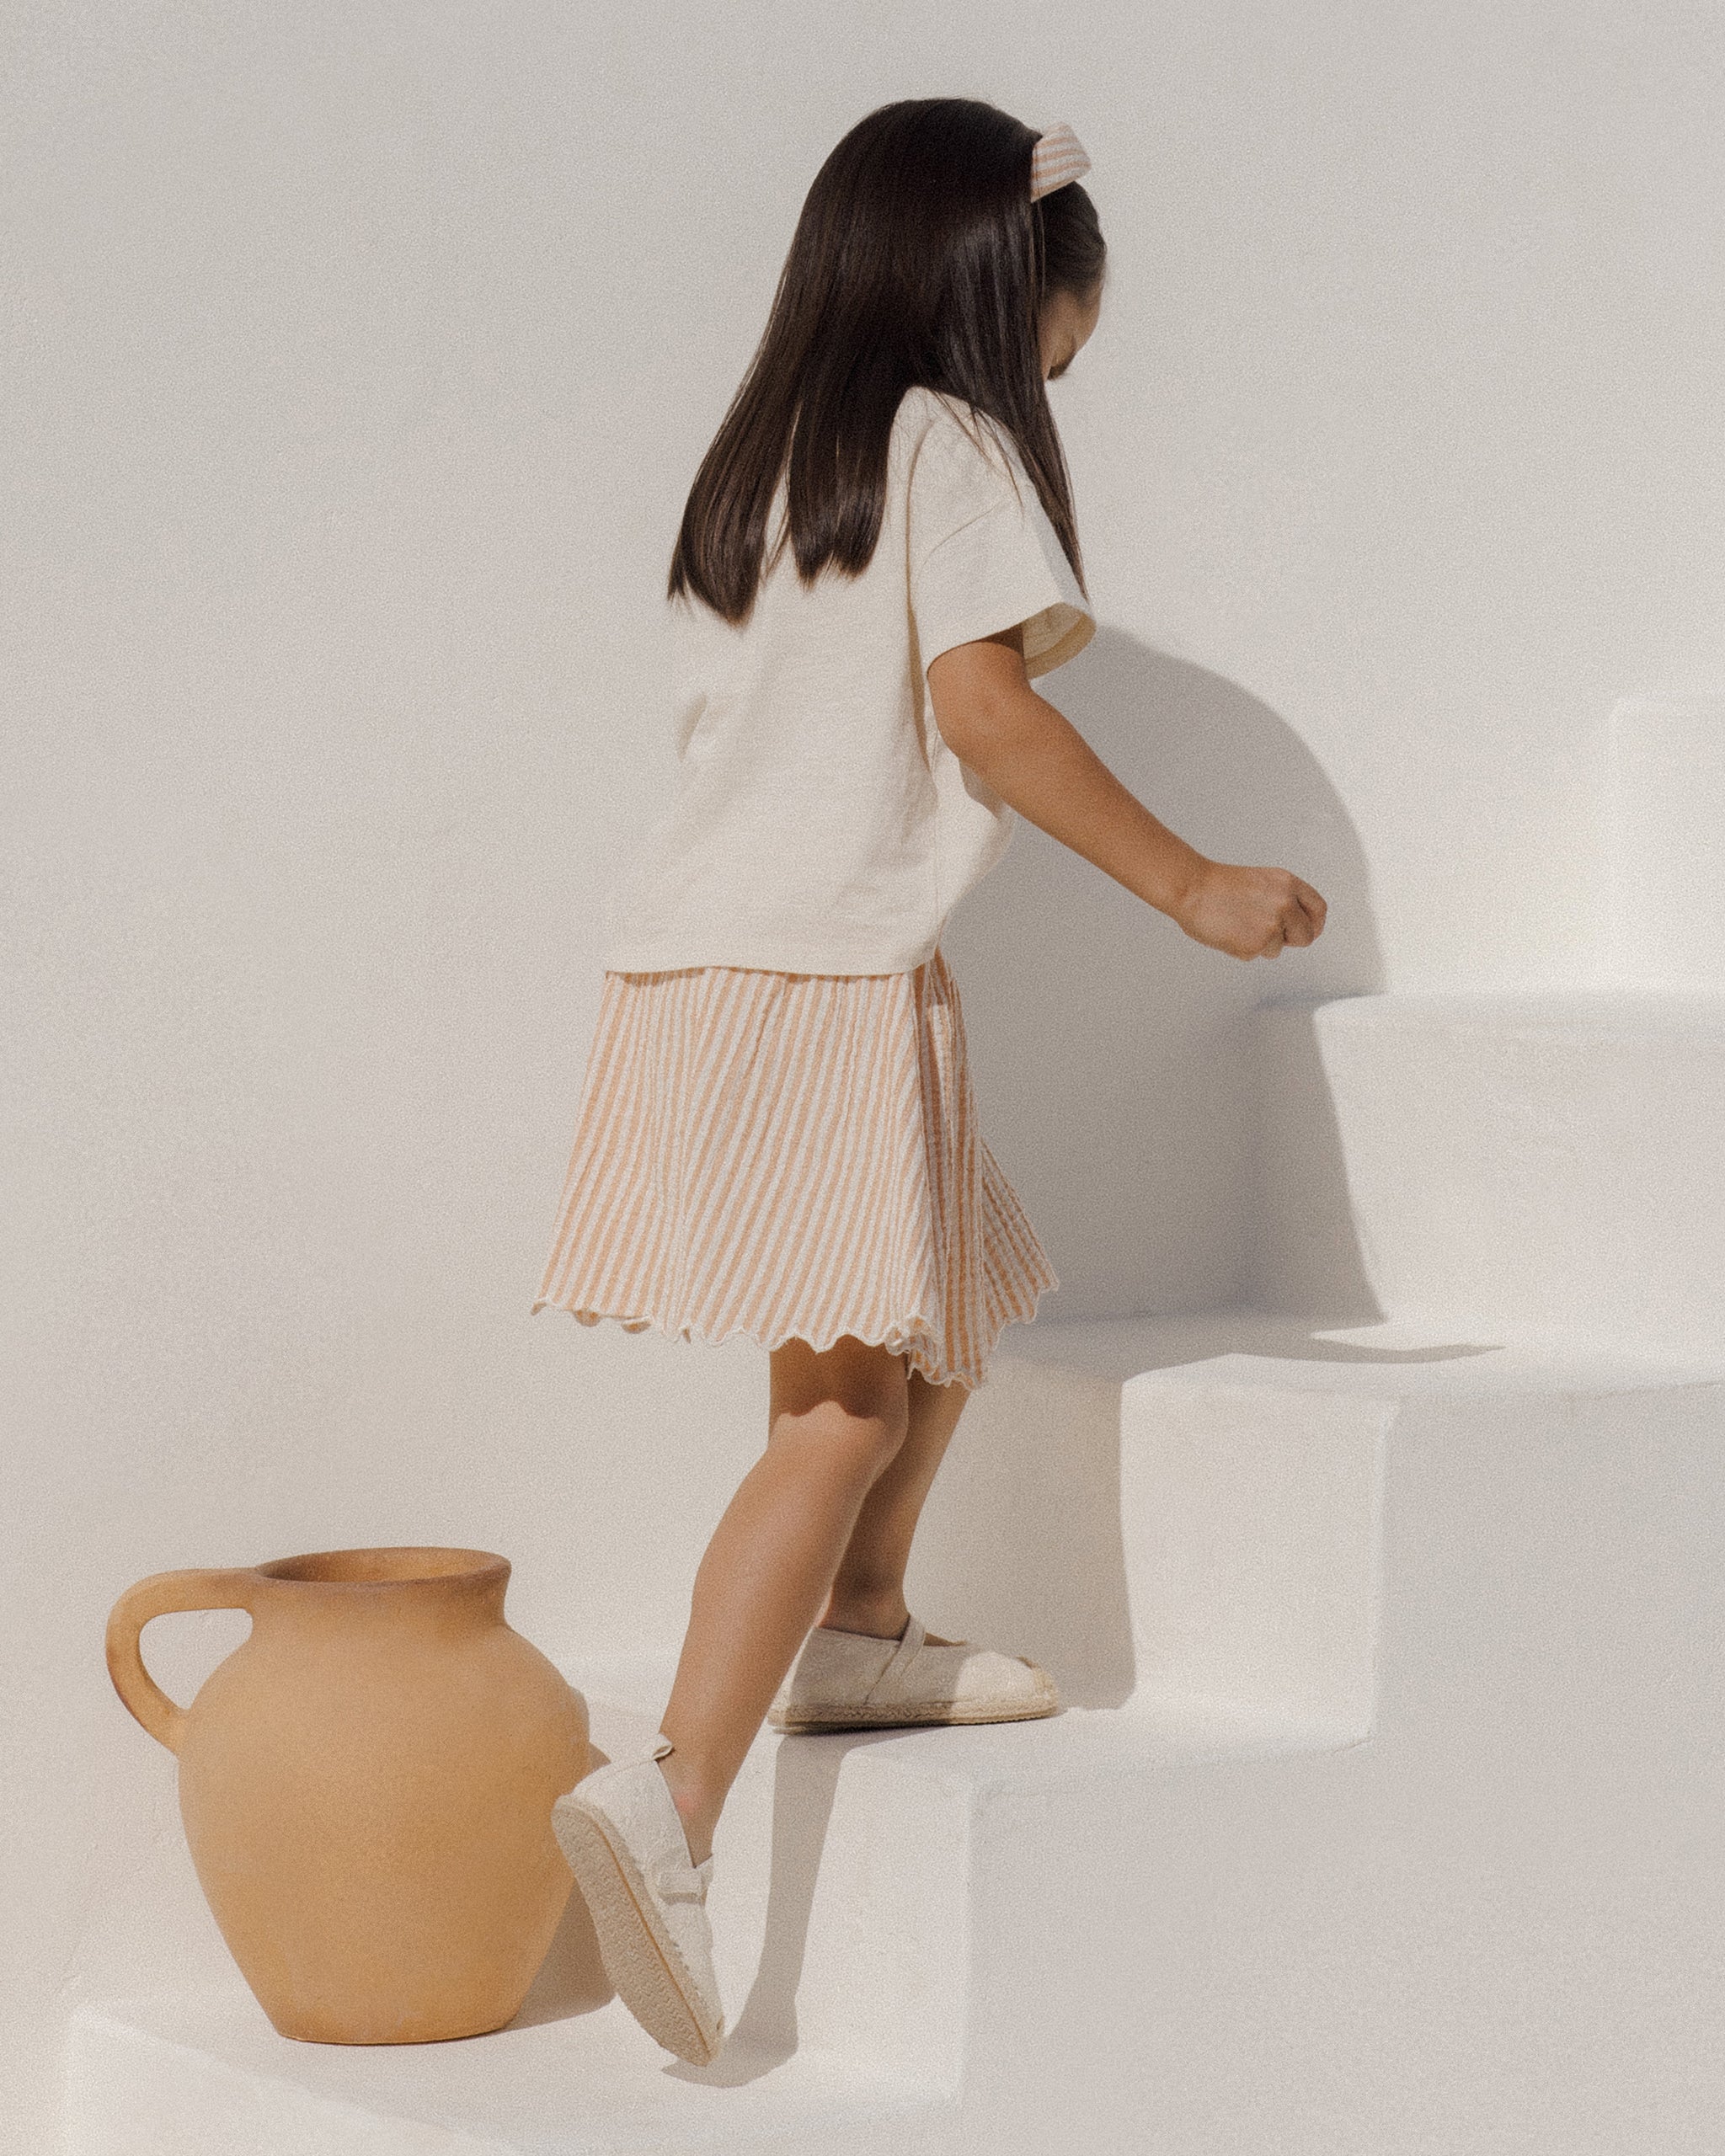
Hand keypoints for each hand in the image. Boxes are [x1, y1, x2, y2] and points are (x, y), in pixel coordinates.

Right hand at [1172, 858, 1326, 960]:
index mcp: (1288, 884)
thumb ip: (1284, 899)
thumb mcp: (1263, 882)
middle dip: (1290, 940)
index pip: (1318, 909)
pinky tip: (1230, 932)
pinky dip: (1242, 949)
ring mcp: (1272, 926)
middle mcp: (1285, 904)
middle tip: (1269, 934)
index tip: (1308, 931)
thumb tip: (1295, 925)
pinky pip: (1256, 955)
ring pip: (1277, 949)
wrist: (1192, 889)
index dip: (1314, 924)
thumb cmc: (1219, 885)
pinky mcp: (1256, 945)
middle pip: (1306, 936)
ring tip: (1238, 925)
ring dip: (1260, 944)